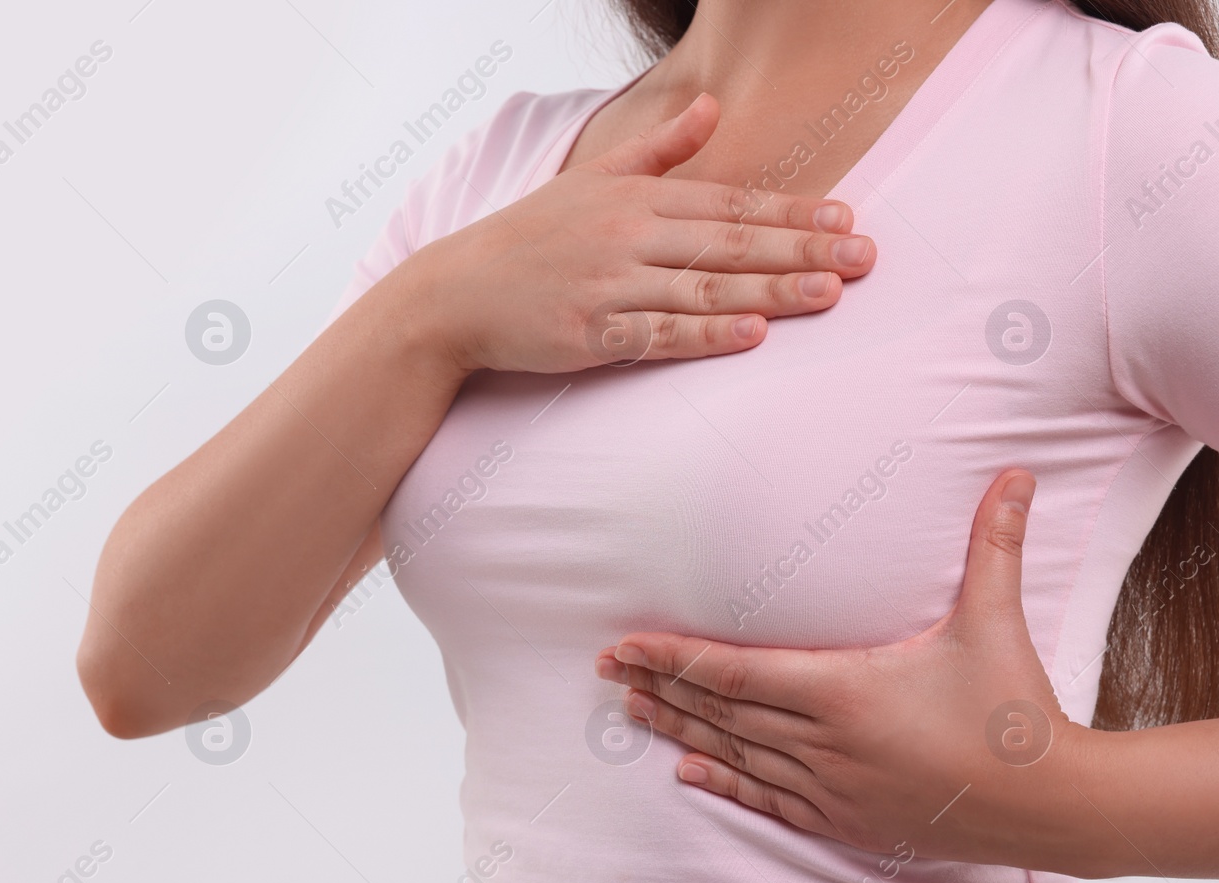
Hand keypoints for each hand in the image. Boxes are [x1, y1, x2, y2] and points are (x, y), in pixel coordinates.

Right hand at [408, 92, 877, 376]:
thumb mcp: (591, 179)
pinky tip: (751, 334)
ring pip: (705, 287)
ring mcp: (609, 286)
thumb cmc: (526, 238)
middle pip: (731, 243)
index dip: (792, 212)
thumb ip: (658, 148)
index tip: (846, 218)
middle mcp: (628, 237)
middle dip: (804, 250)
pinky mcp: (590, 333)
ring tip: (829, 295)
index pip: (730, 204)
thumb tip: (712, 108)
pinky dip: (706, 333)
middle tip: (866, 260)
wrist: (455, 292)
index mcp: (634, 199)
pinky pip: (659, 334)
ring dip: (772, 291)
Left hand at [595, 469, 1107, 873]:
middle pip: (720, 711)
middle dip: (660, 687)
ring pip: (736, 754)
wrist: (1052, 807)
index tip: (624, 646)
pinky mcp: (846, 820)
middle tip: (607, 670)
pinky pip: (768, 801)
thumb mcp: (995, 621)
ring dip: (681, 731)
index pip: (731, 671)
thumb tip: (1014, 472)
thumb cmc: (1017, 713)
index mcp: (842, 692)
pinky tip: (691, 773)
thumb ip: (992, 543)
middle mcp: (823, 743)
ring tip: (634, 711)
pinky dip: (726, 782)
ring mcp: (831, 788)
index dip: (671, 657)